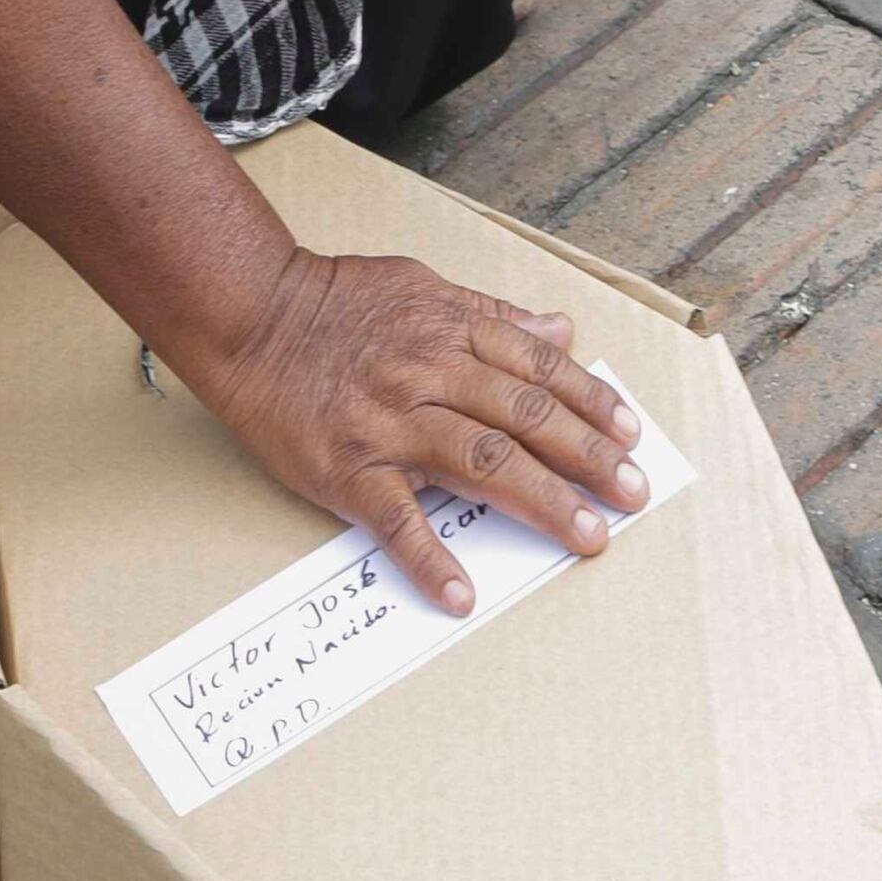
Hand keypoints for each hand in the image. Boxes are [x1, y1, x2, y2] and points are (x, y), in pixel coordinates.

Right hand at [198, 247, 649, 611]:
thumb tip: (559, 329)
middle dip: (589, 459)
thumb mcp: (421, 286)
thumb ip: (492, 314)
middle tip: (633, 494)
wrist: (248, 317)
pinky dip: (429, 558)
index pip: (541, 371)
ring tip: (588, 536)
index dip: (592, 404)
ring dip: (543, 503)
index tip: (631, 437)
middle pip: (526, 420)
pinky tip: (462, 593)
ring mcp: (390, 425)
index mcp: (453, 332)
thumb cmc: (333, 302)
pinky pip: (396, 520)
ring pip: (483, 465)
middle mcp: (430, 375)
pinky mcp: (346, 469)